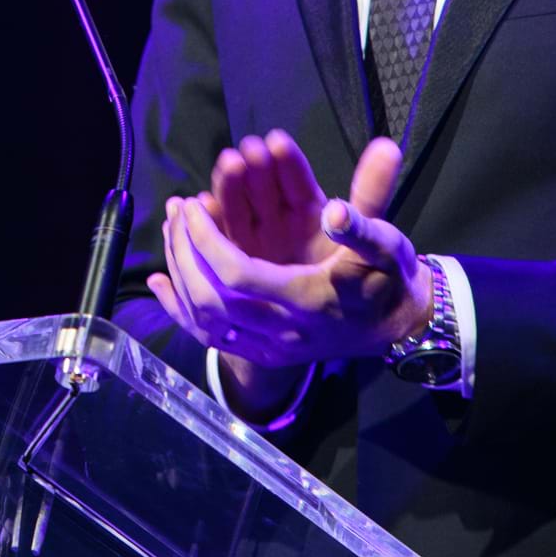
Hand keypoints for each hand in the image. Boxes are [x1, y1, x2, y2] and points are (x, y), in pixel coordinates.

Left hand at [145, 133, 432, 379]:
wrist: (397, 324)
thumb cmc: (388, 277)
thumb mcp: (387, 243)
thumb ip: (364, 220)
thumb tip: (336, 209)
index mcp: (308, 299)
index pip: (238, 275)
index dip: (208, 240)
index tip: (194, 205)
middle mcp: (284, 329)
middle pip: (212, 297)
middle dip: (186, 249)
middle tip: (177, 209)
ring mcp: (270, 345)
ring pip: (204, 318)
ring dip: (178, 270)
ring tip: (171, 228)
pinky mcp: (263, 352)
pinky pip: (208, 337)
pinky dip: (177, 309)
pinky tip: (158, 281)